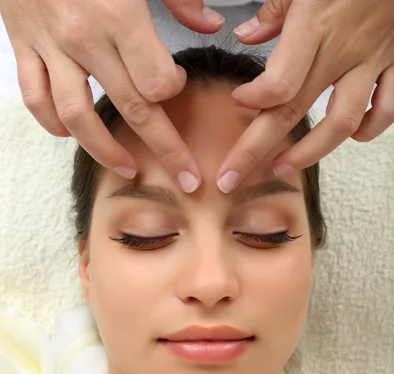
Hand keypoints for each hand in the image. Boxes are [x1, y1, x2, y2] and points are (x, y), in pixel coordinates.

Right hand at [0, 0, 224, 191]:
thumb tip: (210, 25)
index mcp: (119, 15)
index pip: (156, 81)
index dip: (173, 90)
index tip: (176, 86)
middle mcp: (85, 38)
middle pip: (132, 109)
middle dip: (165, 149)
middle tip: (188, 178)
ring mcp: (51, 47)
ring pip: (78, 117)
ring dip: (106, 150)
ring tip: (129, 170)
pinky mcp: (24, 47)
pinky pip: (36, 98)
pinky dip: (53, 123)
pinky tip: (71, 135)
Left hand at [215, 0, 393, 191]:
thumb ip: (276, 9)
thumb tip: (246, 35)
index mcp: (316, 25)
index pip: (278, 83)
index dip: (253, 100)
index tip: (237, 102)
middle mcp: (344, 50)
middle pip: (293, 112)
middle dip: (255, 150)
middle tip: (230, 177)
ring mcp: (375, 60)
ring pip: (343, 123)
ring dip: (309, 152)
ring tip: (282, 167)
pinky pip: (388, 108)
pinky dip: (370, 128)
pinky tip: (352, 135)